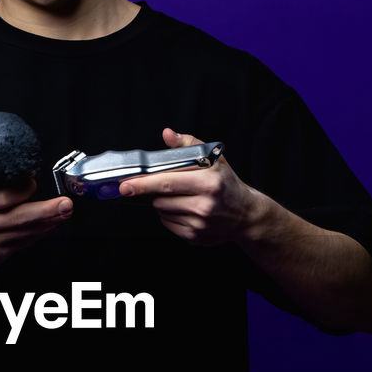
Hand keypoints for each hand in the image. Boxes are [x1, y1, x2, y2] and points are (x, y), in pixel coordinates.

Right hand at [0, 178, 72, 271]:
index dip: (24, 189)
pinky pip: (22, 245)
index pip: (4, 197)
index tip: (34, 182)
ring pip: (24, 234)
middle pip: (19, 218)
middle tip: (65, 205)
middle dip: (47, 212)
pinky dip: (38, 235)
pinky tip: (49, 227)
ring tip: (64, 213)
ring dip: (48, 224)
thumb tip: (24, 172)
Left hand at [118, 127, 262, 244]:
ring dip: (163, 202)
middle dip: (155, 191)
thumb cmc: (227, 184)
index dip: (143, 184)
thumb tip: (168, 134)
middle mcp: (204, 205)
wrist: (246, 215)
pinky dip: (170, 215)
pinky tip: (185, 209)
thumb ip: (188, 144)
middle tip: (160, 185)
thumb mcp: (214, 159)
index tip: (125, 185)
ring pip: (161, 211)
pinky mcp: (194, 237)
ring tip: (181, 196)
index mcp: (209, 183)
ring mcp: (198, 224)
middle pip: (160, 198)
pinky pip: (168, 224)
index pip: (167, 182)